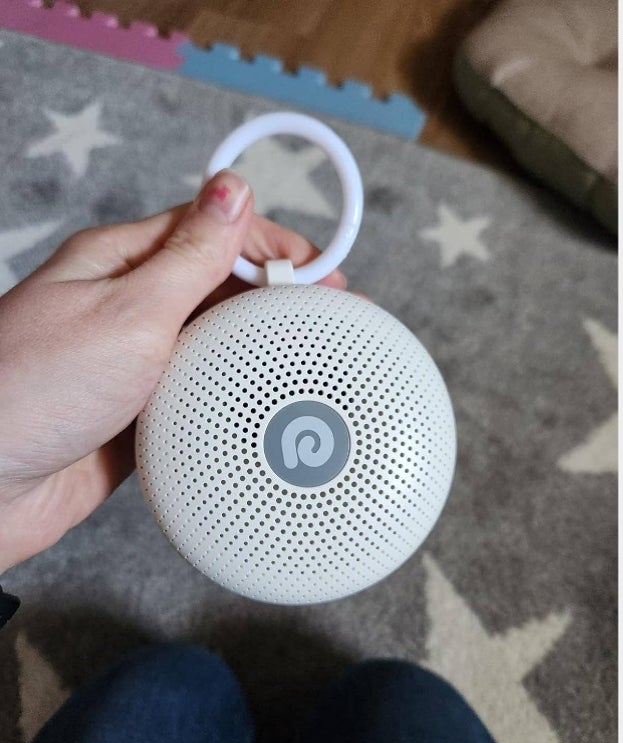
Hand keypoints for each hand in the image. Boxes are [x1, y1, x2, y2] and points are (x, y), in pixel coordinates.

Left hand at [0, 170, 345, 570]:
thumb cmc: (31, 390)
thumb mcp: (129, 310)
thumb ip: (191, 255)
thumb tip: (233, 187)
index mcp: (119, 260)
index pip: (213, 231)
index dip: (274, 246)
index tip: (325, 274)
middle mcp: (125, 304)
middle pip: (219, 285)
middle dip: (276, 297)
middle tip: (329, 322)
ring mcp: (131, 361)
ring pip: (213, 341)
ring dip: (258, 348)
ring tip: (309, 363)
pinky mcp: (136, 413)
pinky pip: (200, 394)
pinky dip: (233, 395)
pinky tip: (262, 407)